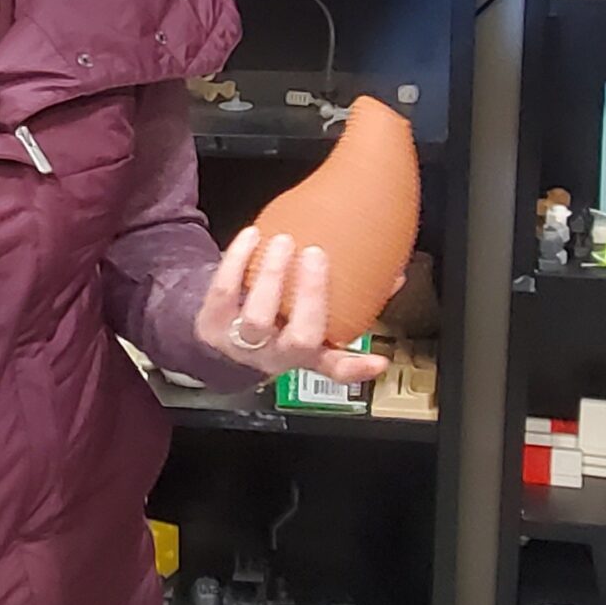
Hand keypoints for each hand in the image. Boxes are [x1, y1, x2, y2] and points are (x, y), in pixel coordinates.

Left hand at [194, 228, 389, 385]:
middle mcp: (276, 355)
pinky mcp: (211, 324)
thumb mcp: (307, 316)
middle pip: (299, 338)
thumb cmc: (274, 318)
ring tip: (284, 241)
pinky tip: (252, 235)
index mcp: (306, 356)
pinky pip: (224, 291)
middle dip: (310, 296)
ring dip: (272, 276)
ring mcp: (241, 343)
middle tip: (317, 254)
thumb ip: (351, 301)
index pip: (335, 369)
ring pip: (257, 318)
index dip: (357, 367)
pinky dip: (237, 260)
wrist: (217, 333)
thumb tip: (394, 275)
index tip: (379, 360)